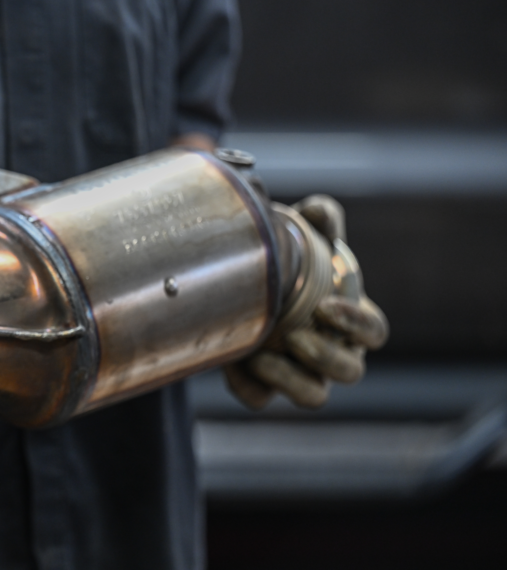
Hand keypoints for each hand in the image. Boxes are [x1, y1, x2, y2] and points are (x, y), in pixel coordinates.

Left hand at [224, 196, 388, 408]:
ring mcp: (302, 374)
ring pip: (313, 396)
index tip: (325, 306)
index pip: (374, 332)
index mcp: (352, 319)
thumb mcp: (307, 236)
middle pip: (349, 372)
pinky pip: (261, 399)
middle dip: (325, 356)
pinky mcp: (266, 386)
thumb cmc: (294, 262)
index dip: (357, 324)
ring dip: (291, 380)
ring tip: (263, 355)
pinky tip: (235, 359)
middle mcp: (334, 352)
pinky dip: (248, 385)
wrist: (248, 283)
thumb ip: (319, 220)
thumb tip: (318, 210)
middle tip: (294, 336)